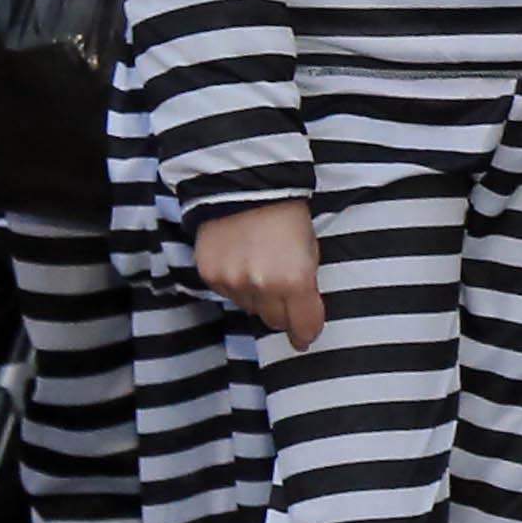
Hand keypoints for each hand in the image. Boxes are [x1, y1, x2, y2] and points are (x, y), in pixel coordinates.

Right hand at [193, 199, 325, 349]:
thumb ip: (307, 284)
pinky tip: (240, 262)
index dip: (306, 332)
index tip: (305, 336)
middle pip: (274, 321)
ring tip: (260, 267)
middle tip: (283, 294)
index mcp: (296, 280)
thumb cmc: (287, 214)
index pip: (303, 325)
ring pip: (249, 308)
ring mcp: (234, 282)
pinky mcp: (211, 276)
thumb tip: (304, 314)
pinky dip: (235, 285)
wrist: (245, 185)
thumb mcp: (310, 249)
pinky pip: (227, 294)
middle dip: (282, 312)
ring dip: (257, 297)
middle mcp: (263, 286)